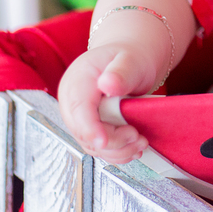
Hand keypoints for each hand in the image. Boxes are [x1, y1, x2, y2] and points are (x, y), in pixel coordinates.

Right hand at [57, 43, 154, 163]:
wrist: (129, 64)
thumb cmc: (130, 59)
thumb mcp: (130, 61)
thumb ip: (121, 72)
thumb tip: (108, 83)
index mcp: (77, 80)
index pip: (78, 109)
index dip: (89, 128)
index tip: (103, 141)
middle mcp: (72, 100)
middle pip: (83, 131)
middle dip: (112, 141)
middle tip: (137, 136)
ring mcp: (78, 116)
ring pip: (91, 144)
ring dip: (117, 150)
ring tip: (140, 141)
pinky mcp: (88, 128)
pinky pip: (98, 147)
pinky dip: (116, 152)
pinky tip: (133, 147)